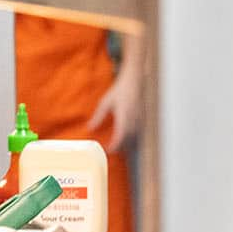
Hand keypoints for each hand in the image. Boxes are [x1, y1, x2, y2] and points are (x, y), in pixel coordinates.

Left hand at [86, 39, 143, 153]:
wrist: (134, 81)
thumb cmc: (119, 90)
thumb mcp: (105, 103)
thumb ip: (98, 116)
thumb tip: (90, 128)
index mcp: (124, 115)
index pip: (121, 135)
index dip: (115, 145)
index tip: (109, 150)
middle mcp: (134, 118)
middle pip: (128, 138)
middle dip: (120, 146)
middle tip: (110, 150)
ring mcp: (140, 118)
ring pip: (134, 135)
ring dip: (126, 142)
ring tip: (117, 146)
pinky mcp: (142, 117)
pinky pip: (137, 130)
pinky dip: (131, 136)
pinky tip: (125, 137)